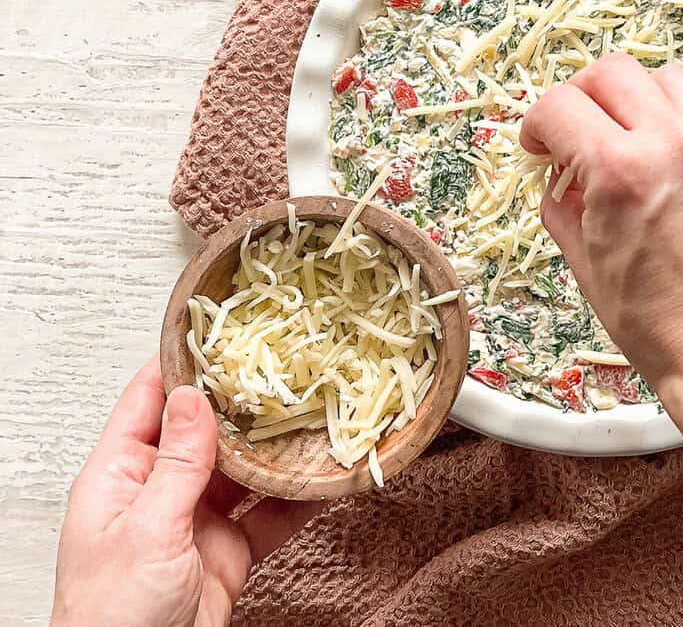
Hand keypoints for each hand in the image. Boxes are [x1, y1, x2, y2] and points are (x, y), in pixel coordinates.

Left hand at [52, 357, 323, 626]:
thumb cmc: (110, 617)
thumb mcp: (145, 529)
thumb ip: (177, 463)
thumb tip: (195, 398)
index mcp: (119, 475)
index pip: (149, 400)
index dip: (182, 364)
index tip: (220, 331)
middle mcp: (159, 489)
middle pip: (207, 429)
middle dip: (245, 400)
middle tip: (285, 367)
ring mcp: (196, 519)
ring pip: (245, 468)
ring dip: (278, 447)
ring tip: (314, 415)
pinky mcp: (229, 549)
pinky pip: (270, 513)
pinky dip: (299, 496)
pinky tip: (323, 477)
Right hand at [520, 53, 682, 391]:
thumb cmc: (659, 325)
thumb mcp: (587, 267)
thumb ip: (563, 208)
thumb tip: (559, 179)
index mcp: (619, 172)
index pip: (560, 106)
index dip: (536, 125)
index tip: (538, 147)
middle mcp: (669, 144)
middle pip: (610, 72)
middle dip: (578, 95)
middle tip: (572, 131)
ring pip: (663, 76)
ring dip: (631, 95)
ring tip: (622, 136)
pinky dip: (672, 120)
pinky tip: (662, 161)